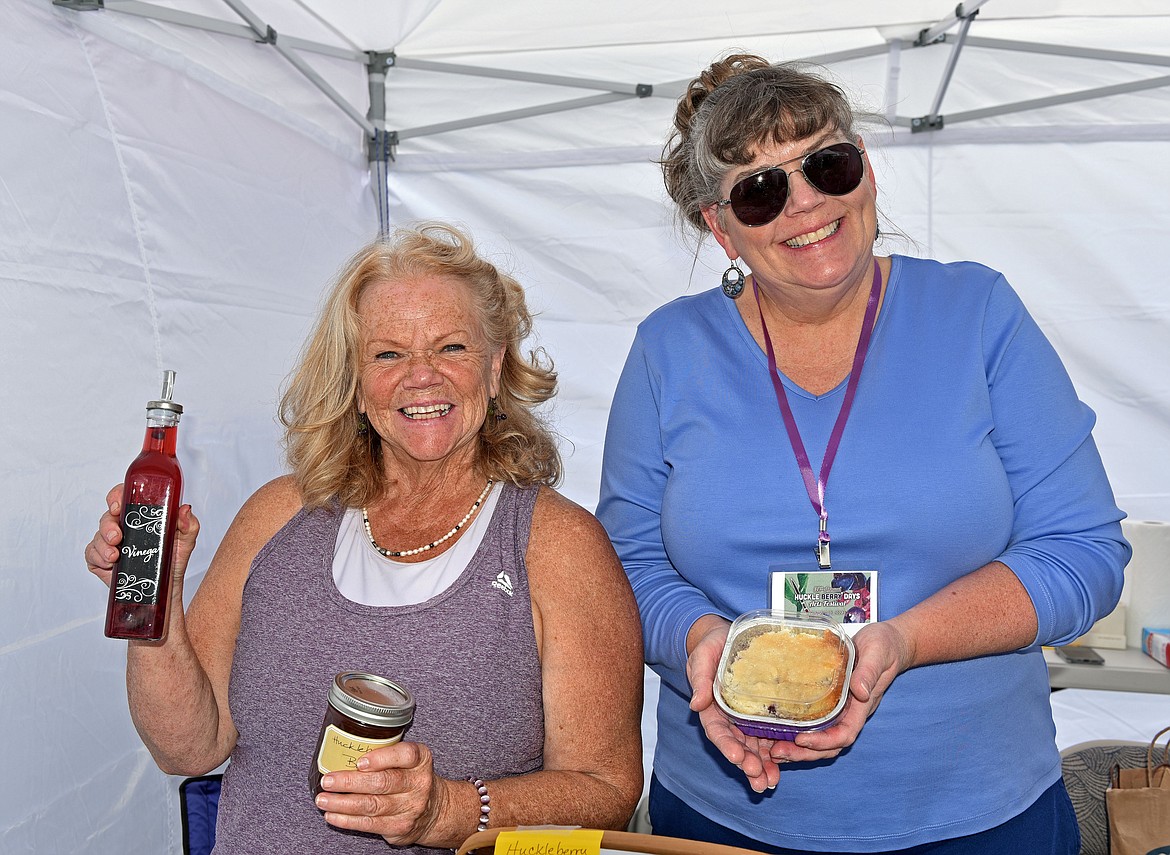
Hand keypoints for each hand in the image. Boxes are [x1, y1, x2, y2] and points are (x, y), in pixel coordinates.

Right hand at [84, 484, 198, 587]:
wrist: (166, 587)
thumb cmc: (174, 560)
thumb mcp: (186, 541)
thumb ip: (188, 524)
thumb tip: (185, 509)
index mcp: (141, 516)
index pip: (124, 497)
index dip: (117, 496)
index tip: (118, 505)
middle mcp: (123, 526)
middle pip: (107, 517)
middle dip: (108, 526)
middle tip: (116, 537)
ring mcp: (110, 542)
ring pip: (98, 536)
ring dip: (103, 545)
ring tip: (115, 555)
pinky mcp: (101, 558)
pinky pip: (91, 553)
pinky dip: (98, 557)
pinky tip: (109, 563)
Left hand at [314, 741, 451, 846]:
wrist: (434, 810)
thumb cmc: (411, 779)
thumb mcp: (409, 760)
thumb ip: (386, 754)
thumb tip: (344, 755)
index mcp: (421, 760)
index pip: (406, 755)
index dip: (382, 758)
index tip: (360, 762)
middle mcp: (419, 783)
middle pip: (383, 782)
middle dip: (351, 782)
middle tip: (329, 780)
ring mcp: (410, 807)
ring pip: (372, 805)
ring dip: (343, 803)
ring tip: (323, 799)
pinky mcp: (400, 827)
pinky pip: (370, 824)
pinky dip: (348, 820)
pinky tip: (333, 815)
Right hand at [686, 617, 781, 792]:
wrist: (725, 640)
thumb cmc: (710, 648)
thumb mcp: (702, 660)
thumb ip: (700, 680)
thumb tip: (696, 704)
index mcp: (711, 709)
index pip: (717, 732)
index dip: (727, 746)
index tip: (736, 757)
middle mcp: (728, 719)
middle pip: (737, 746)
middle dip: (747, 764)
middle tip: (759, 778)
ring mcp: (745, 720)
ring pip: (753, 747)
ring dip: (761, 766)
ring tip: (771, 782)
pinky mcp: (760, 716)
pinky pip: (768, 736)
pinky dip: (774, 753)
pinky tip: (784, 764)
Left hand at [771, 620, 909, 762]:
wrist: (886, 642)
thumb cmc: (884, 647)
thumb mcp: (877, 655)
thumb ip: (869, 672)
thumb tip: (860, 691)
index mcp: (860, 707)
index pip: (844, 734)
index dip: (824, 742)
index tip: (802, 740)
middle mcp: (849, 713)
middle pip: (828, 745)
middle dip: (804, 753)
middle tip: (777, 752)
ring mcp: (839, 709)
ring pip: (819, 737)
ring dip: (797, 747)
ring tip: (773, 749)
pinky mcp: (829, 700)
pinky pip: (813, 721)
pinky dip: (796, 729)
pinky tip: (777, 729)